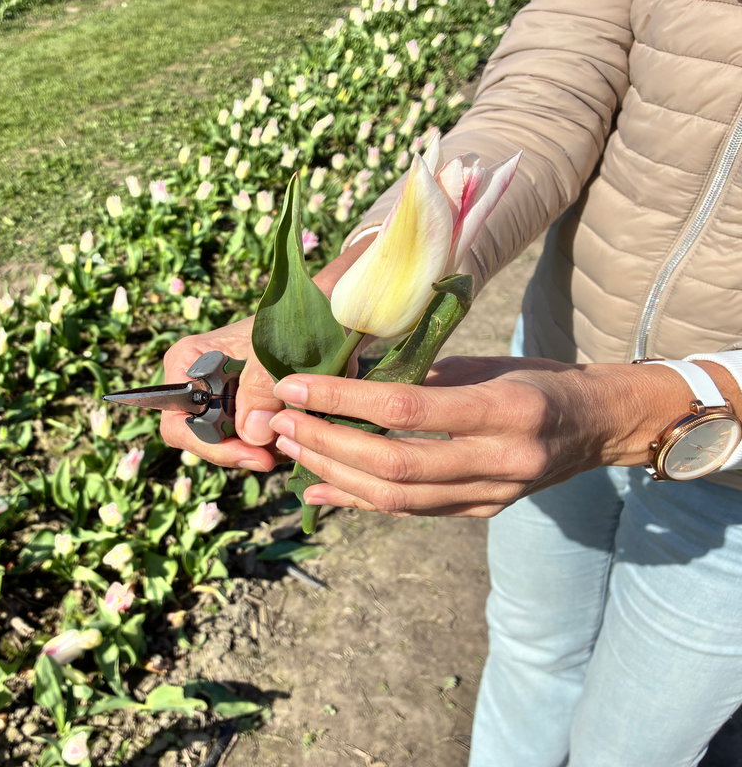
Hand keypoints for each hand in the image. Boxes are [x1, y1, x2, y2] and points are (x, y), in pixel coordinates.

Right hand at [159, 317, 282, 471]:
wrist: (312, 311)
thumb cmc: (285, 318)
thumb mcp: (272, 349)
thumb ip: (259, 387)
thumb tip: (252, 436)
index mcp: (186, 362)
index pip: (178, 425)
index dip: (211, 446)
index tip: (253, 454)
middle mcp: (193, 382)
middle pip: (201, 439)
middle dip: (238, 450)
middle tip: (274, 455)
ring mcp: (216, 396)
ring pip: (225, 442)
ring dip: (256, 449)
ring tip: (288, 442)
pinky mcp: (239, 406)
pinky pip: (244, 437)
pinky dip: (265, 442)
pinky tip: (288, 435)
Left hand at [266, 355, 689, 516]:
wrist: (598, 427)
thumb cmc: (536, 381)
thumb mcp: (485, 365)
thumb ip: (422, 378)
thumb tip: (345, 378)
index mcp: (504, 409)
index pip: (405, 407)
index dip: (341, 400)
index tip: (293, 386)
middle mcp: (500, 460)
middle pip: (393, 464)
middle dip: (326, 442)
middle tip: (280, 421)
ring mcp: (491, 495)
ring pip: (395, 498)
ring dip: (333, 473)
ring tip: (291, 447)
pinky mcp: (480, 513)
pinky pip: (409, 513)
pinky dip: (358, 500)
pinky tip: (318, 486)